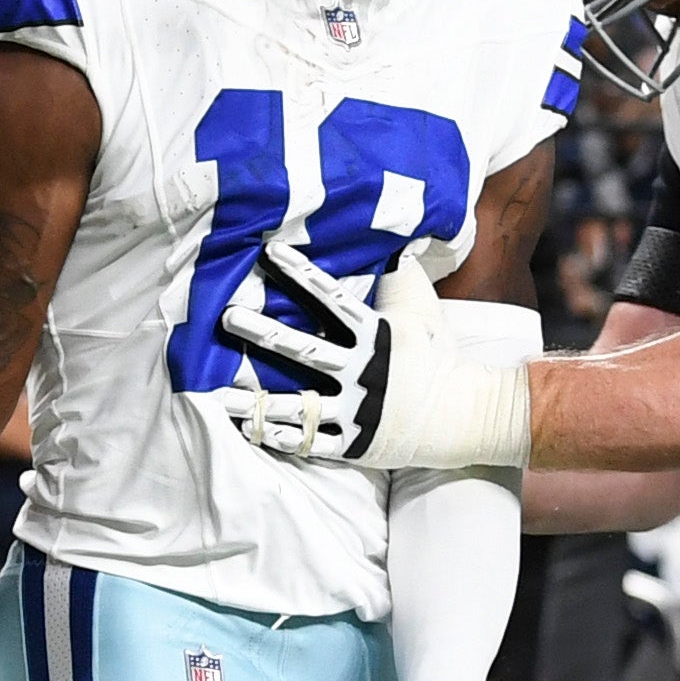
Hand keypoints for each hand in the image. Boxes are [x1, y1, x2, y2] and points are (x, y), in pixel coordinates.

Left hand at [215, 241, 532, 471]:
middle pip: (302, 349)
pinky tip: (249, 430)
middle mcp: (360, 371)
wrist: (464, 415)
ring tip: (215, 393)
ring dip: (253, 400)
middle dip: (262, 332)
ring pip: (295, 404)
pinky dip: (280, 437)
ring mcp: (354, 409)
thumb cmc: (439, 355)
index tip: (269, 251)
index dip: (301, 273)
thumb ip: (400, 275)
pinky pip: (310, 442)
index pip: (331, 298)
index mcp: (375, 334)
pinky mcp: (353, 441)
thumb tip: (392, 238)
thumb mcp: (423, 308)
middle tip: (227, 316)